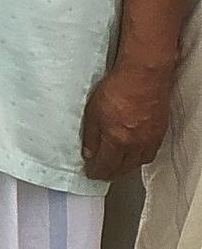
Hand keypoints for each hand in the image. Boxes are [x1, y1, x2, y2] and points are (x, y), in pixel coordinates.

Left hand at [82, 64, 173, 178]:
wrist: (144, 75)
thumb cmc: (117, 88)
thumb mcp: (92, 112)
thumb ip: (91, 136)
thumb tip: (89, 153)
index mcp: (117, 140)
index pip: (106, 165)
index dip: (97, 172)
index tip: (91, 174)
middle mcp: (136, 144)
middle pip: (123, 168)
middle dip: (111, 173)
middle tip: (102, 173)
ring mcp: (150, 138)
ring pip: (138, 162)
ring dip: (126, 167)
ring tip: (117, 165)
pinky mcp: (160, 131)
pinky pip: (150, 152)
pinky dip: (140, 157)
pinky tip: (134, 153)